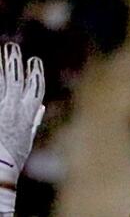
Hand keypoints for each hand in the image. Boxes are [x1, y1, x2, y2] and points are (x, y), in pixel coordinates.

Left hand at [0, 44, 45, 188]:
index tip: (34, 60)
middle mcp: (16, 109)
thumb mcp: (26, 139)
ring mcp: (3, 108)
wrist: (0, 168)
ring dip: (5, 64)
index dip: (35, 74)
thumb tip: (40, 107)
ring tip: (3, 50)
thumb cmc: (12, 158)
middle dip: (16, 63)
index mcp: (27, 115)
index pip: (35, 89)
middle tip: (12, 48)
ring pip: (4, 81)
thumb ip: (33, 121)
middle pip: (17, 80)